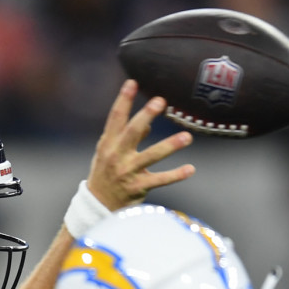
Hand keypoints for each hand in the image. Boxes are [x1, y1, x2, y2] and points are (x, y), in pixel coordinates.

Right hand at [86, 80, 194, 210]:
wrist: (97, 206)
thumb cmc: (104, 174)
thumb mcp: (108, 152)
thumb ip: (125, 137)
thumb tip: (149, 124)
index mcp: (108, 144)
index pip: (115, 118)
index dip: (123, 100)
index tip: (132, 82)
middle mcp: (117, 156)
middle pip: (132, 132)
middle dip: (146, 115)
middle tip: (161, 101)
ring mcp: (127, 172)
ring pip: (152, 156)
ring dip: (170, 145)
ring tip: (187, 137)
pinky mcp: (138, 187)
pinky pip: (160, 180)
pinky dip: (176, 175)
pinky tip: (190, 169)